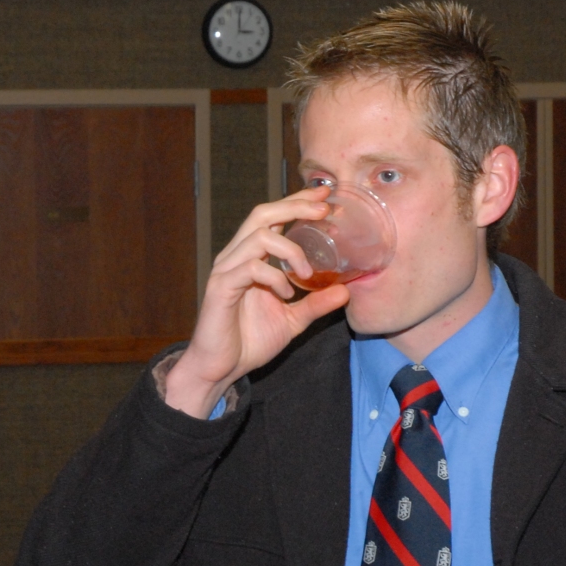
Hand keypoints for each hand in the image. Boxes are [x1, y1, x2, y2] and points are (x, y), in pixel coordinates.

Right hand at [163, 187, 350, 417]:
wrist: (219, 369)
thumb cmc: (249, 341)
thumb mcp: (292, 320)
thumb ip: (315, 303)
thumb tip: (345, 291)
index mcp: (251, 258)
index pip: (272, 218)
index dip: (296, 202)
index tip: (323, 196)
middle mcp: (236, 257)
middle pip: (262, 214)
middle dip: (294, 206)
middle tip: (323, 210)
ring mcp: (226, 271)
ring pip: (258, 237)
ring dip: (290, 250)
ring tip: (307, 273)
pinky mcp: (221, 288)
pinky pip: (250, 269)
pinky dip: (274, 277)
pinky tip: (286, 294)